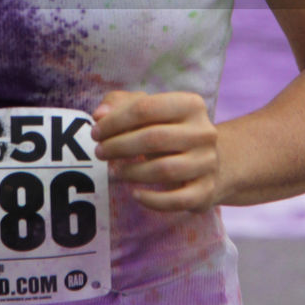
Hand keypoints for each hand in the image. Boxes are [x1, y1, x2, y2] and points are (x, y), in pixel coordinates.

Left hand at [91, 90, 220, 211]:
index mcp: (191, 104)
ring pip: (164, 170)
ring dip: (132, 172)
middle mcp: (204, 132)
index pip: (146, 108)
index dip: (115, 121)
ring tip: (114, 171)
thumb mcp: (148, 109)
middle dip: (119, 146)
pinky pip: (177, 200)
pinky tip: (135, 194)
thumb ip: (120, 104)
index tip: (96, 132)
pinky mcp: (206, 190)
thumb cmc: (168, 130)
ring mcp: (207, 162)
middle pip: (154, 138)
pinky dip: (153, 200)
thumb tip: (100, 115)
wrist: (206, 160)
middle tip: (100, 152)